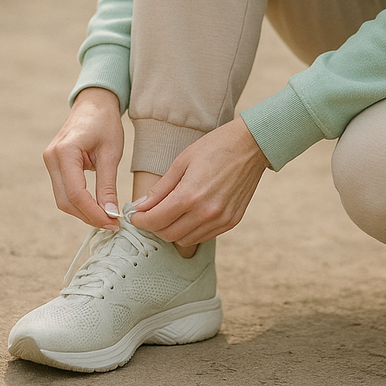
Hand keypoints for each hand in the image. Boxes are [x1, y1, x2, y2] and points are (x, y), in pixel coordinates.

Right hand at [43, 87, 124, 230]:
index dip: (94, 213)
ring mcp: (50, 161)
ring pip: (63, 199)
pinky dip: (79, 202)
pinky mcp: (54, 165)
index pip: (76, 193)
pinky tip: (97, 206)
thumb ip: (108, 185)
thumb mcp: (111, 153)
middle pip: (66, 200)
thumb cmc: (105, 122)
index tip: (113, 222)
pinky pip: (64, 190)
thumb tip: (110, 214)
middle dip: (88, 216)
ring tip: (107, 217)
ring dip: (83, 211)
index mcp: (65, 152)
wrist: (94, 102)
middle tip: (112, 224)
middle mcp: (51, 158)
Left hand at [130, 117, 269, 246]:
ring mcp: (221, 220)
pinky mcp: (231, 222)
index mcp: (190, 195)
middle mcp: (206, 213)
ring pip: (185, 240)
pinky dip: (191, 230)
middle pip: (168, 234)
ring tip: (169, 214)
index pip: (155, 221)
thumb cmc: (215, 147)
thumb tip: (140, 206)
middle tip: (149, 214)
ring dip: (172, 231)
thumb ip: (161, 188)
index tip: (134, 216)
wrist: (252, 145)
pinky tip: (190, 214)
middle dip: (154, 227)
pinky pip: (204, 236)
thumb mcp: (183, 161)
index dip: (140, 221)